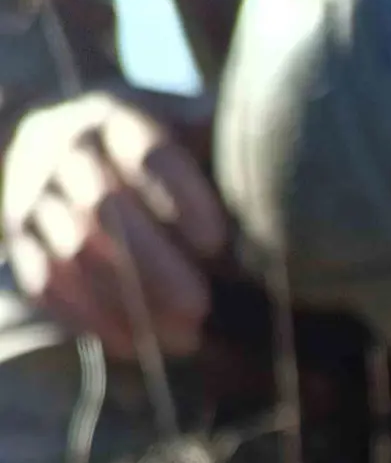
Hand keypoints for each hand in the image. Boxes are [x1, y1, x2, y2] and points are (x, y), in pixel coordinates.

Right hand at [4, 93, 227, 360]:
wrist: (65, 140)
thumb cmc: (155, 147)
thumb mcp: (189, 131)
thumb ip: (229, 155)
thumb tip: (292, 187)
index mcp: (116, 115)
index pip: (147, 152)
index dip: (182, 198)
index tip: (218, 244)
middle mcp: (64, 146)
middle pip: (106, 207)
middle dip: (155, 265)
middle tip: (202, 308)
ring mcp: (31, 191)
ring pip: (74, 250)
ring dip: (129, 301)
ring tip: (186, 338)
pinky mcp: (16, 237)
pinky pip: (45, 281)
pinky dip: (89, 318)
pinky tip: (134, 347)